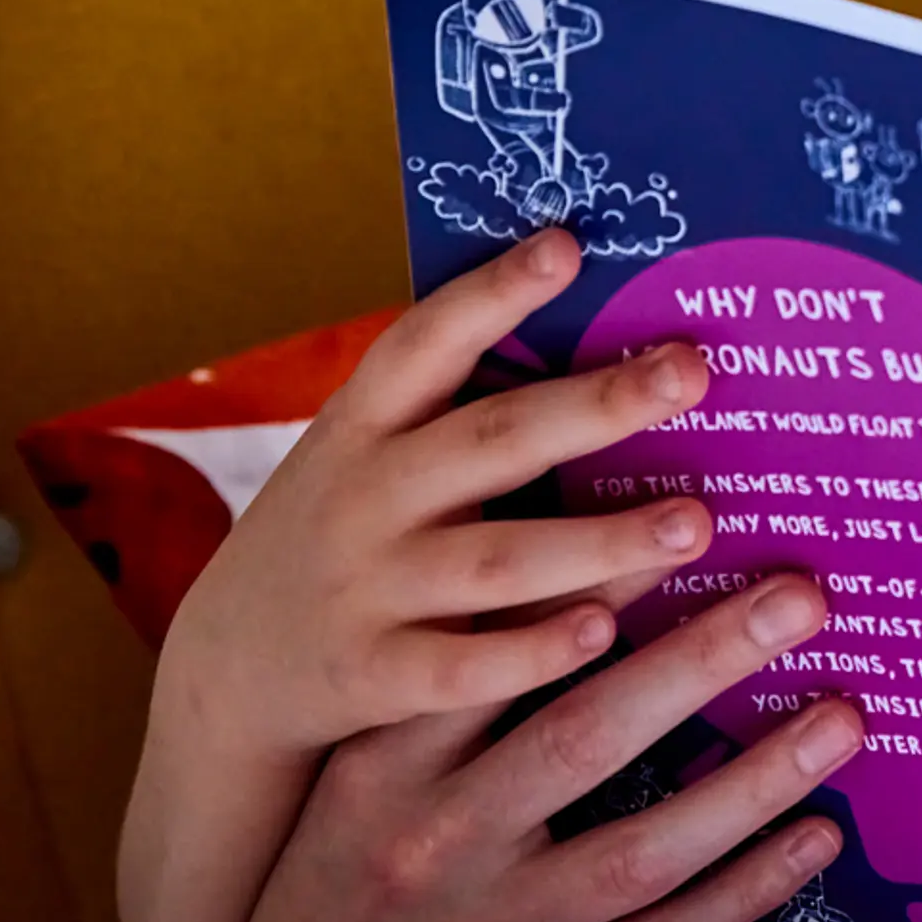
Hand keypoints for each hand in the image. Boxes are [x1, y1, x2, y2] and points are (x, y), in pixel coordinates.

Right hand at [159, 228, 717, 766]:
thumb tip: (602, 347)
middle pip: (494, 440)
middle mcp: (366, 496)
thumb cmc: (341, 534)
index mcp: (364, 425)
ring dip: (600, 540)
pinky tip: (603, 631)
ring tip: (695, 523)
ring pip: (498, 560)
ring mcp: (368, 587)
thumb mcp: (365, 456)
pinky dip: (530, 652)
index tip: (569, 245)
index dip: (493, 292)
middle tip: (692, 373)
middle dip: (596, 405)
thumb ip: (455, 413)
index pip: (427, 341)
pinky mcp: (375, 675)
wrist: (227, 671)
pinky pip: (464, 667)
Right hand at [237, 568, 865, 921]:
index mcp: (379, 774)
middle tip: (798, 595)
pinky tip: (814, 835)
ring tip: (841, 715)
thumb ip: (438, 686)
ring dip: (753, 778)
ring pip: (642, 851)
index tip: (677, 532)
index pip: (489, 665)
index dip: (583, 598)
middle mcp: (434, 848)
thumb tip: (562, 568)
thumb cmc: (336, 875)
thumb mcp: (352, 776)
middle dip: (702, 660)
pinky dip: (744, 891)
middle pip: (585, 739)